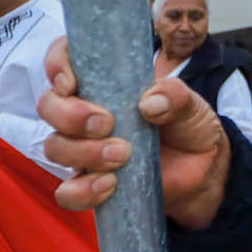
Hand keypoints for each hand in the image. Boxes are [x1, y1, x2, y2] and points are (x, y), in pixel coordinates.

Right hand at [34, 36, 234, 229]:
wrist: (202, 169)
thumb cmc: (188, 125)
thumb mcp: (191, 103)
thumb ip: (175, 95)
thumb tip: (150, 103)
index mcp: (103, 81)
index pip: (62, 59)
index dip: (57, 65)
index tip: (71, 82)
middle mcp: (84, 112)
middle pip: (48, 105)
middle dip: (69, 114)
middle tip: (106, 123)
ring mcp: (84, 148)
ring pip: (55, 146)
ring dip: (83, 152)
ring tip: (123, 155)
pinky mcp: (90, 182)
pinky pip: (68, 192)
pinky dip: (83, 190)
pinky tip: (111, 185)